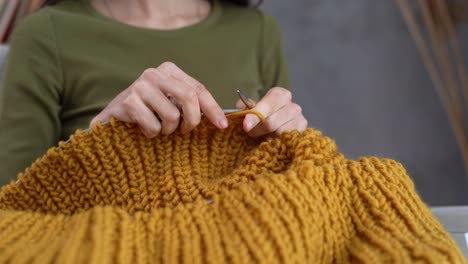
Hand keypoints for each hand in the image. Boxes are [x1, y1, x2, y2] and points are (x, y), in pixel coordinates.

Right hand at [90, 62, 227, 136]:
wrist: (112, 119)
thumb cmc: (149, 112)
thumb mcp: (173, 103)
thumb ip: (192, 104)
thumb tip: (222, 119)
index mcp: (169, 70)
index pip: (198, 89)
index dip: (213, 108)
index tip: (223, 126)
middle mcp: (154, 73)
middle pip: (189, 98)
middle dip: (192, 121)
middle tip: (185, 131)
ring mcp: (140, 85)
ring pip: (172, 116)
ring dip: (168, 130)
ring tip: (158, 127)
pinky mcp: (128, 101)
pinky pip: (154, 126)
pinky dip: (152, 134)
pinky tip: (143, 129)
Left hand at [238, 87, 307, 136]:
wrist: (275, 126)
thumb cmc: (261, 115)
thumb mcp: (251, 108)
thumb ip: (244, 107)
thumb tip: (240, 109)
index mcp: (280, 95)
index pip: (269, 103)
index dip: (256, 114)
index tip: (246, 125)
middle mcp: (293, 106)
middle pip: (272, 122)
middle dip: (257, 129)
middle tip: (250, 132)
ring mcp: (300, 120)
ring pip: (279, 133)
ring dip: (266, 137)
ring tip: (262, 136)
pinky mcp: (303, 134)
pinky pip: (287, 141)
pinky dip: (277, 143)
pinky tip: (272, 142)